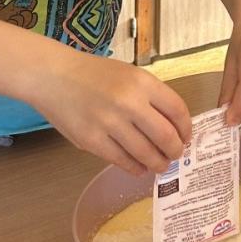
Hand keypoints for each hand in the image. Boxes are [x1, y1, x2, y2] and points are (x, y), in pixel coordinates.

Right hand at [34, 51, 191, 177]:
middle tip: (175, 155)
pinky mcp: (92, 140)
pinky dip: (135, 167)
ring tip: (159, 165)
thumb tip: (173, 127)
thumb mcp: (129, 74)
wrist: (54, 76)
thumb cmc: (94, 74)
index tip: (186, 137)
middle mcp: (129, 102)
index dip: (186, 128)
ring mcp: (109, 123)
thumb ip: (151, 97)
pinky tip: (139, 167)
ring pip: (146, 153)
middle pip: (166, 137)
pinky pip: (121, 160)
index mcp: (142, 82)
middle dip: (175, 151)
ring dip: (157, 163)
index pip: (177, 110)